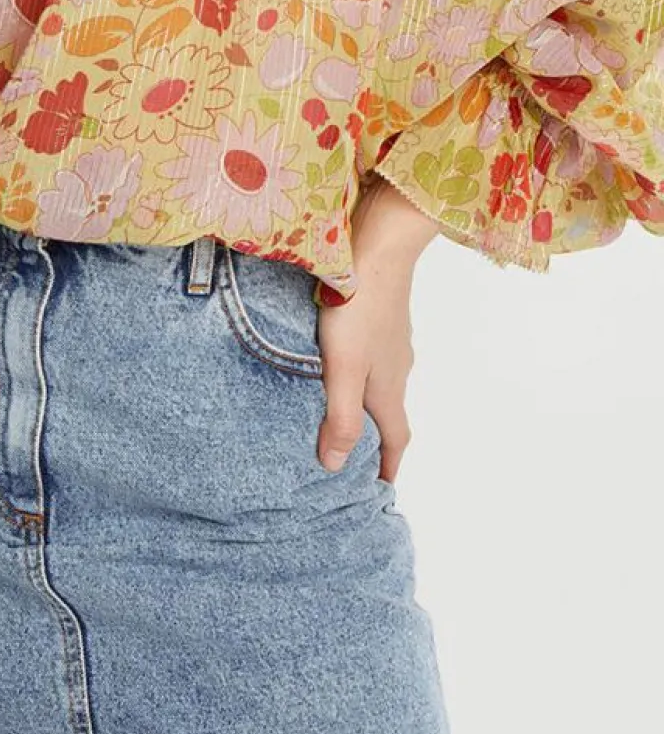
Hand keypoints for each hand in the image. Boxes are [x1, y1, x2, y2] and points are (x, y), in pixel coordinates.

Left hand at [316, 174, 440, 482]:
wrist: (378, 245)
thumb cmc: (356, 308)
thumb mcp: (343, 368)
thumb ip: (342, 417)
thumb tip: (335, 466)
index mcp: (389, 387)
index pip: (397, 439)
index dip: (389, 466)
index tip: (382, 488)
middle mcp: (397, 366)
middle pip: (391, 411)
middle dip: (379, 436)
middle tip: (360, 453)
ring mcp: (393, 338)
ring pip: (383, 380)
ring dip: (369, 400)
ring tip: (344, 407)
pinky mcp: (383, 314)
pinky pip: (376, 353)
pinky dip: (363, 369)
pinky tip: (342, 355)